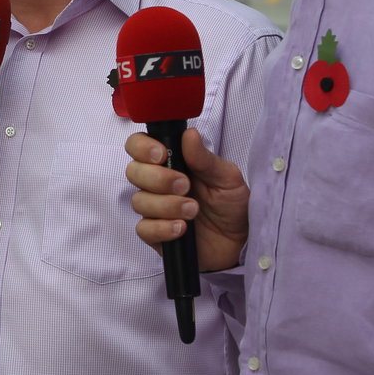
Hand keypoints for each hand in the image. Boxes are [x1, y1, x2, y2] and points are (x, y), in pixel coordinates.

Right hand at [126, 127, 249, 271]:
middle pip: (133, 171)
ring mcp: (154, 209)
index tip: (161, 155)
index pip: (138, 145)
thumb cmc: (232, 204)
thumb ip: (205, 158)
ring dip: (166, 205)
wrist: (240, 240)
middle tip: (185, 185)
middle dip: (157, 178)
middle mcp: (157, 183)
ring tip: (193, 210)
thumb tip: (189, 134)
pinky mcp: (155, 234)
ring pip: (139, 201)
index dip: (141, 147)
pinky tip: (182, 228)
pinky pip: (144, 229)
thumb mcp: (226, 178)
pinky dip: (163, 228)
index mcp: (172, 162)